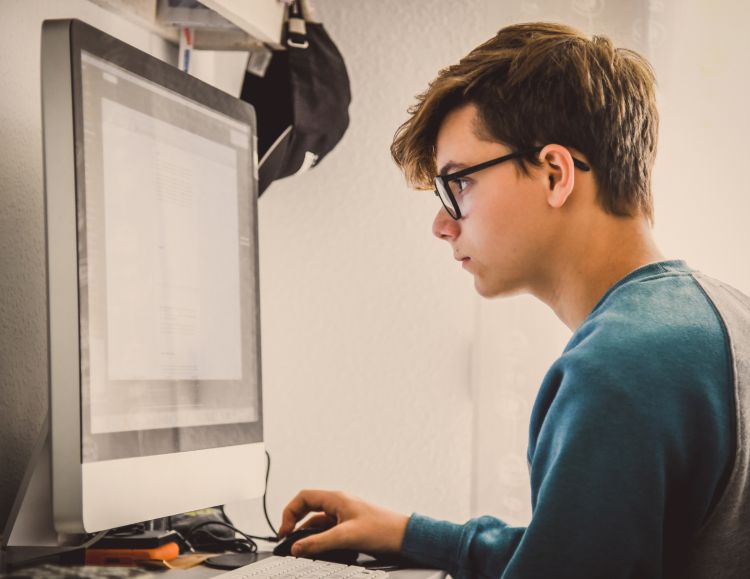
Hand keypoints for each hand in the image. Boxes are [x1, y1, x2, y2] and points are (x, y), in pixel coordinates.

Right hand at [278, 489, 409, 557]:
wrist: (403, 536)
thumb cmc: (381, 529)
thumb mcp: (346, 537)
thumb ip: (319, 543)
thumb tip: (297, 548)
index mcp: (336, 498)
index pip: (303, 497)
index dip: (290, 512)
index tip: (285, 531)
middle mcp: (339, 503)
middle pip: (308, 508)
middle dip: (295, 522)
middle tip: (288, 539)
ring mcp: (344, 514)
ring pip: (318, 520)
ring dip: (308, 532)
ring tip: (302, 547)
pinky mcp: (350, 525)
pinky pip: (328, 529)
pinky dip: (320, 537)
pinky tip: (319, 549)